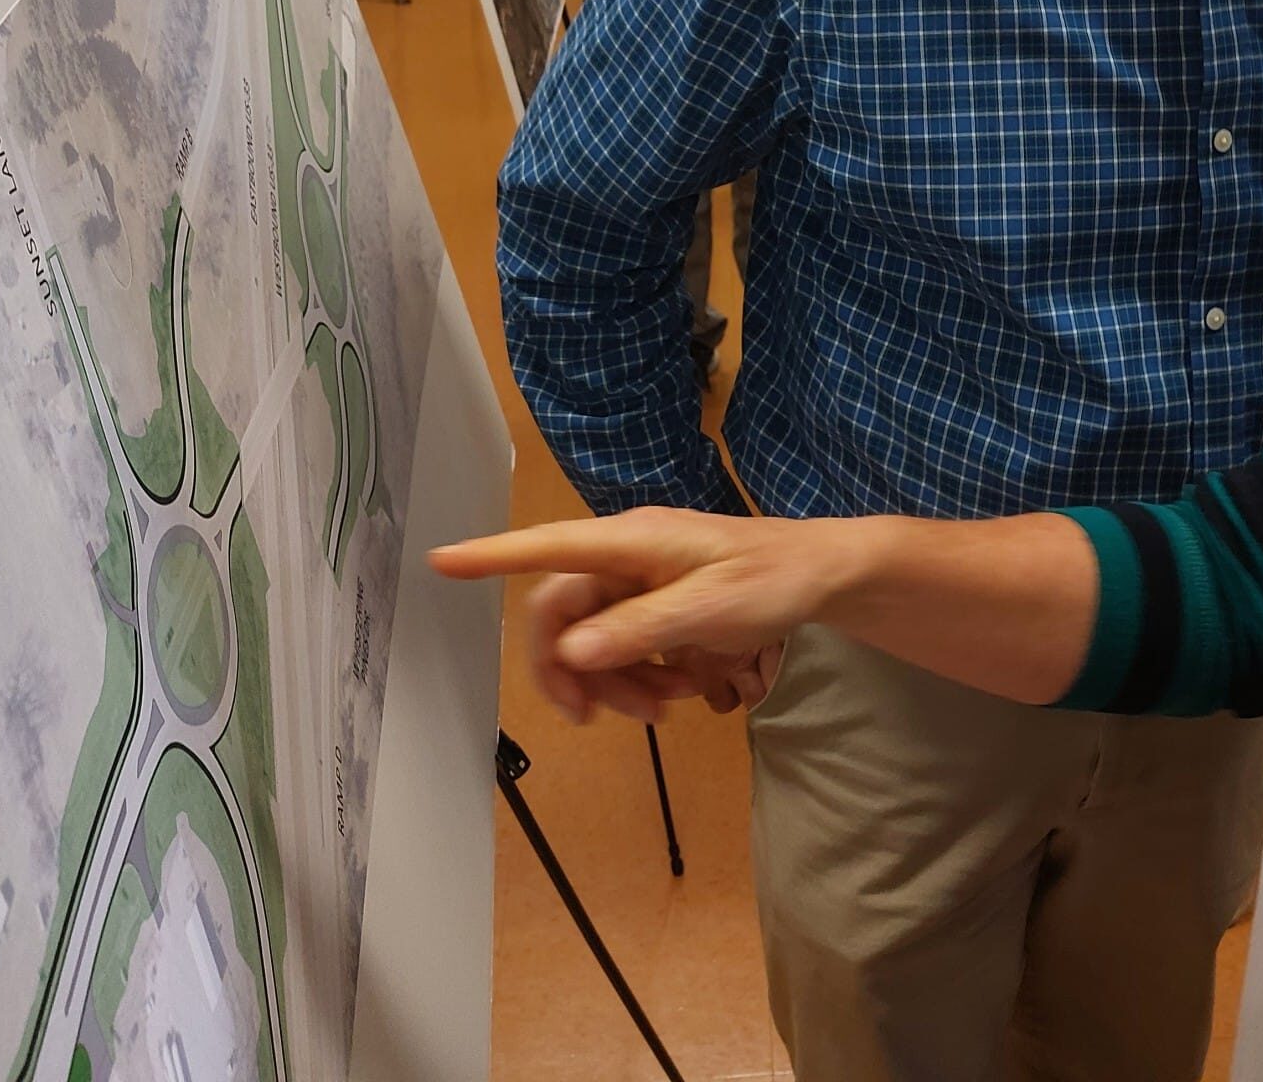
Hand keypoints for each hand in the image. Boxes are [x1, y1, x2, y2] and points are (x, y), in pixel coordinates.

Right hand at [432, 509, 842, 724]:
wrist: (822, 577)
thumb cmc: (772, 578)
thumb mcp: (713, 609)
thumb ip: (640, 629)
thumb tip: (570, 653)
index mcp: (631, 541)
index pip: (547, 547)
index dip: (491, 556)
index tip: (440, 561)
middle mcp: (623, 557)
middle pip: (562, 618)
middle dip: (575, 671)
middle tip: (597, 720)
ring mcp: (637, 583)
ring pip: (590, 643)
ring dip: (616, 683)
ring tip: (667, 704)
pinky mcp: (653, 607)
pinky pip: (622, 649)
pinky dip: (641, 678)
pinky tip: (679, 690)